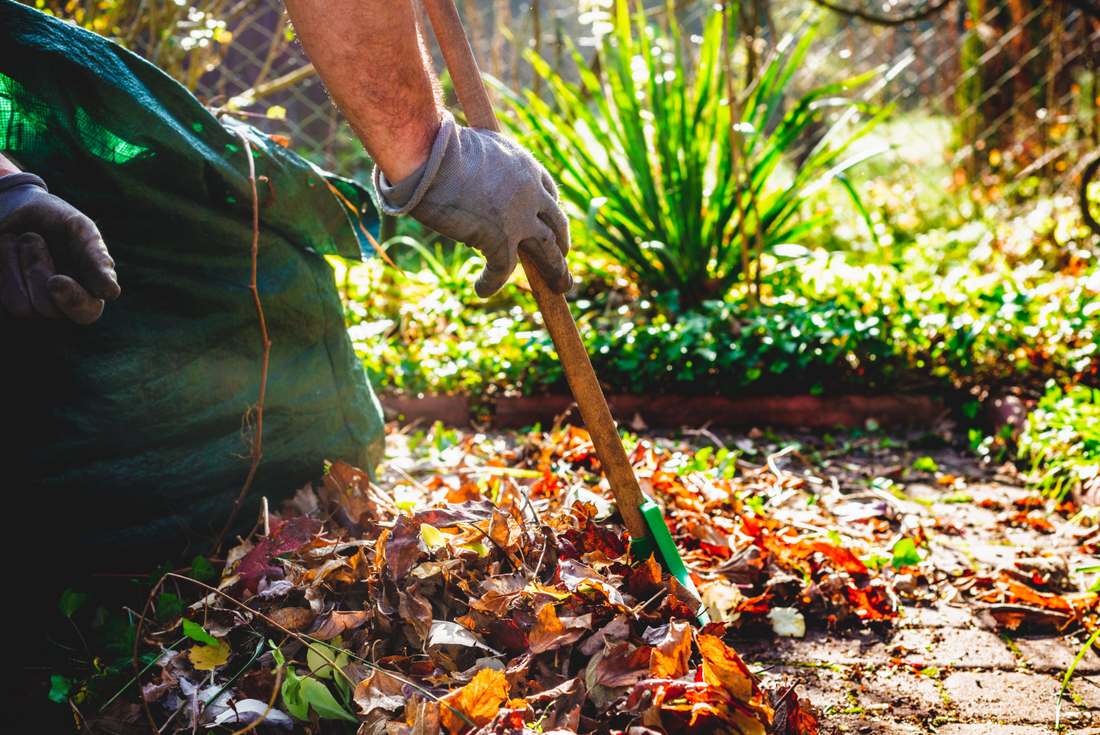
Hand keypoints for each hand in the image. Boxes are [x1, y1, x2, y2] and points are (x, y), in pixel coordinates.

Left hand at [0, 174, 119, 323]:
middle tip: (32, 237)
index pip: (86, 313)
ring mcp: (29, 305)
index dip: (73, 300)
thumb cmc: (54, 219)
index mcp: (87, 290)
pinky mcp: (3, 303)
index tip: (56, 281)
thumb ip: (96, 259)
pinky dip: (0, 270)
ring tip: (15, 242)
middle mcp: (59, 304)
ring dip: (12, 267)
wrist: (13, 207)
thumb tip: (112, 293)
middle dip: (37, 269)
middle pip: (49, 309)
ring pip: (21, 308)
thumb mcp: (80, 230)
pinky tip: (2, 252)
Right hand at [374, 113, 572, 297]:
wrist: (432, 156)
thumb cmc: (442, 147)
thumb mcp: (477, 147)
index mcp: (526, 167)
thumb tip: (469, 173)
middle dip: (562, 241)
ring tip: (561, 285)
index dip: (548, 211)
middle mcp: (531, 193)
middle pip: (556, 222)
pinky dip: (492, 282)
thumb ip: (486, 164)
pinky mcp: (500, 239)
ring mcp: (519, 218)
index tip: (547, 221)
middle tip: (566, 256)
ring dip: (556, 269)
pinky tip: (482, 289)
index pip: (548, 193)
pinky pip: (502, 270)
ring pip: (547, 250)